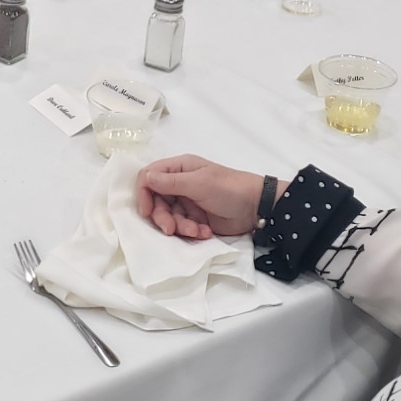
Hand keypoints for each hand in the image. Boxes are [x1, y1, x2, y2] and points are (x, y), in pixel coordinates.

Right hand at [137, 155, 274, 241]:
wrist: (256, 209)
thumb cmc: (228, 189)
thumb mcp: (199, 183)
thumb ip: (171, 182)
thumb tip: (145, 177)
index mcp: (179, 168)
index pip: (148, 177)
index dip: (143, 194)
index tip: (146, 211)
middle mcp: (179, 184)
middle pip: (156, 202)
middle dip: (163, 217)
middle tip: (171, 229)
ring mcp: (187, 202)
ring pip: (169, 217)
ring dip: (180, 227)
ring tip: (197, 231)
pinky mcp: (194, 218)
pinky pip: (182, 227)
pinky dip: (192, 231)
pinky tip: (205, 232)